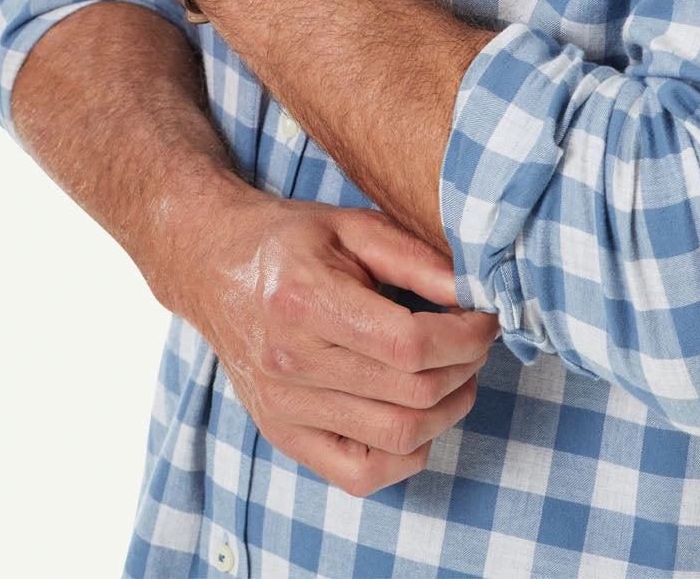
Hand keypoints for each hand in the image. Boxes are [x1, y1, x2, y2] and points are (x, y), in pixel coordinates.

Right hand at [152, 184, 499, 497]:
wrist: (214, 267)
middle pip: (411, 393)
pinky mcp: (283, 436)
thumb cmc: (290, 242)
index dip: (466, 335)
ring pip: (398, 438)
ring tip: (452, 373)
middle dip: (465, 368)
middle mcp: (288, 362)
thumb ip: (416, 258)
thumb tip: (476, 291)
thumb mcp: (352, 226)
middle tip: (474, 341)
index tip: (484, 317)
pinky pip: (363, 474)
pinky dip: (407, 452)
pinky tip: (415, 412)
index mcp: (304, 300)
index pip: (409, 343)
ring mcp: (283, 408)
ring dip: (447, 410)